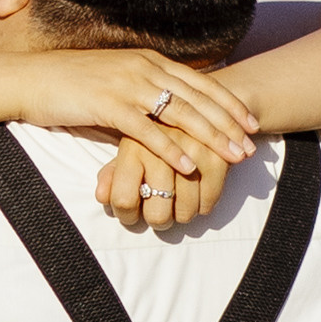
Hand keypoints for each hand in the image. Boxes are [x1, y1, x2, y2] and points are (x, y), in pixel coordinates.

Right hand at [14, 50, 257, 177]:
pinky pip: (148, 132)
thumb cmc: (69, 84)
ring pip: (181, 114)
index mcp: (148, 61)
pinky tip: (189, 166)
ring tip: (233, 156)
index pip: (199, 82)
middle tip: (251, 144)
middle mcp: (144, 68)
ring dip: (211, 137)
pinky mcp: (108, 106)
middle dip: (229, 123)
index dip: (228, 102)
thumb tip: (164, 109)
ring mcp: (127, 86)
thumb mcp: (115, 80)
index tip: (250, 121)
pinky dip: (172, 150)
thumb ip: (142, 90)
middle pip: (198, 99)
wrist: (30, 80)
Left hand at [96, 137, 232, 229]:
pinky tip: (197, 197)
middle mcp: (162, 149)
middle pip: (157, 213)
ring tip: (178, 205)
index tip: (132, 214)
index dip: (126, 215)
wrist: (200, 101)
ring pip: (185, 213)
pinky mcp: (219, 156)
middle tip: (158, 214)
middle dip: (157, 220)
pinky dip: (202, 206)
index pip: (124, 200)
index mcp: (134, 145)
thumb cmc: (157, 131)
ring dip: (181, 215)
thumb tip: (102, 196)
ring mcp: (192, 153)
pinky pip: (208, 203)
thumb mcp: (128, 147)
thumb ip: (112, 173)